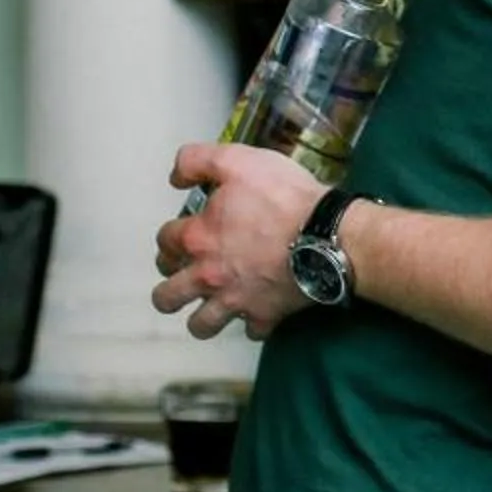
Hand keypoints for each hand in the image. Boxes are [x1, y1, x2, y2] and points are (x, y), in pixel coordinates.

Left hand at [152, 143, 320, 340]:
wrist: (328, 233)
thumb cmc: (283, 196)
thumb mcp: (238, 160)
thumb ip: (197, 161)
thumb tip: (175, 178)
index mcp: (197, 238)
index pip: (164, 241)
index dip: (171, 234)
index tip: (186, 230)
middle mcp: (206, 275)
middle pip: (167, 295)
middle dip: (170, 287)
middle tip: (187, 275)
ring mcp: (235, 300)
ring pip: (201, 325)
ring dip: (202, 317)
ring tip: (211, 305)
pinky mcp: (265, 314)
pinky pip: (251, 331)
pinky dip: (252, 323)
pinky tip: (258, 311)